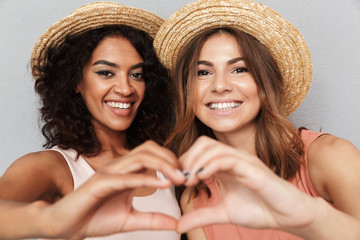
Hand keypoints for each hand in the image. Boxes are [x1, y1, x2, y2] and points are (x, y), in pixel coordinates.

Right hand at [39, 141, 184, 238]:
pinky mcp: (100, 183)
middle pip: (149, 149)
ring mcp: (109, 173)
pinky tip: (163, 184)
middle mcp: (119, 167)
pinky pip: (127, 176)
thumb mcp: (129, 220)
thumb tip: (176, 223)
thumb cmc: (94, 218)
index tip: (187, 176)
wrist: (65, 226)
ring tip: (179, 178)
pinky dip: (147, 178)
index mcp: (127, 172)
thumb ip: (152, 220)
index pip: (153, 155)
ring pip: (140, 157)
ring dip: (163, 165)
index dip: (171, 161)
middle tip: (186, 175)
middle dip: (171, 159)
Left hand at [177, 136, 315, 232]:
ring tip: (189, 179)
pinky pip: (228, 158)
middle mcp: (233, 159)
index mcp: (225, 166)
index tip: (177, 181)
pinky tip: (202, 177)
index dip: (185, 163)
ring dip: (196, 161)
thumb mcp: (223, 214)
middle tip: (181, 178)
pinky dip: (211, 165)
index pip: (199, 151)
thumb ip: (201, 216)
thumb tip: (178, 225)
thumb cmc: (260, 211)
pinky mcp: (252, 168)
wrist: (287, 217)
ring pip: (213, 148)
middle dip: (188, 158)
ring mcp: (243, 161)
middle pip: (204, 143)